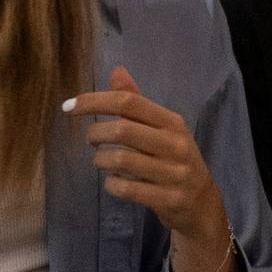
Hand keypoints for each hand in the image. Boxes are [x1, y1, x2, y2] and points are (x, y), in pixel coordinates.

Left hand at [66, 66, 228, 254]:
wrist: (201, 201)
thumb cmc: (174, 158)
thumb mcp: (162, 127)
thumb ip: (136, 101)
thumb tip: (116, 70)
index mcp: (171, 122)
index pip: (128, 102)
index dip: (95, 101)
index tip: (69, 106)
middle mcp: (174, 144)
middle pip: (122, 130)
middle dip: (95, 133)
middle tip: (91, 139)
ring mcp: (172, 173)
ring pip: (120, 160)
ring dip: (100, 160)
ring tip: (101, 161)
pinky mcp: (167, 198)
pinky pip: (126, 189)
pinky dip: (111, 184)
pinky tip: (113, 181)